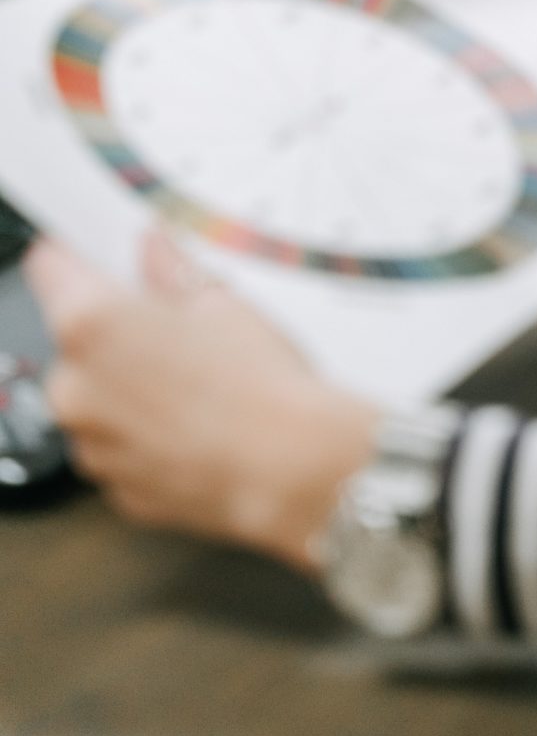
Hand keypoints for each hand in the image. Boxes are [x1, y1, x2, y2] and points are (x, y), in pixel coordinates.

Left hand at [28, 234, 376, 569]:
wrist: (288, 468)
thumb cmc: (257, 386)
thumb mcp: (220, 301)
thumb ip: (169, 270)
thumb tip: (153, 251)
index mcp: (90, 324)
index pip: (49, 265)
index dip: (76, 253)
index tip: (98, 254)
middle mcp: (74, 387)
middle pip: (74, 336)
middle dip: (115, 327)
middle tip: (173, 323)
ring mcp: (88, 442)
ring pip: (94, 392)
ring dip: (127, 381)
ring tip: (194, 378)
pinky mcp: (110, 484)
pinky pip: (115, 440)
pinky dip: (142, 429)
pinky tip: (192, 418)